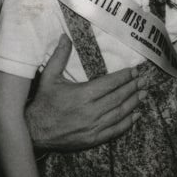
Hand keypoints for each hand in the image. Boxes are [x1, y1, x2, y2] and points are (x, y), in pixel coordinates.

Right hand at [25, 35, 146, 150]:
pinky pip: (115, 130)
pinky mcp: (93, 139)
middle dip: (132, 88)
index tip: (134, 71)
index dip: (124, 77)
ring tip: (143, 94)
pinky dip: (127, 123)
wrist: (34, 132)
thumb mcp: (49, 77)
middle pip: (118, 97)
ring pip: (119, 113)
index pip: (110, 83)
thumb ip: (59, 56)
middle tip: (143, 81)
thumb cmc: (43, 102)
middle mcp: (90, 111)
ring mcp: (93, 126)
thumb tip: (65, 36)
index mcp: (82, 94)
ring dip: (133, 103)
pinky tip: (135, 115)